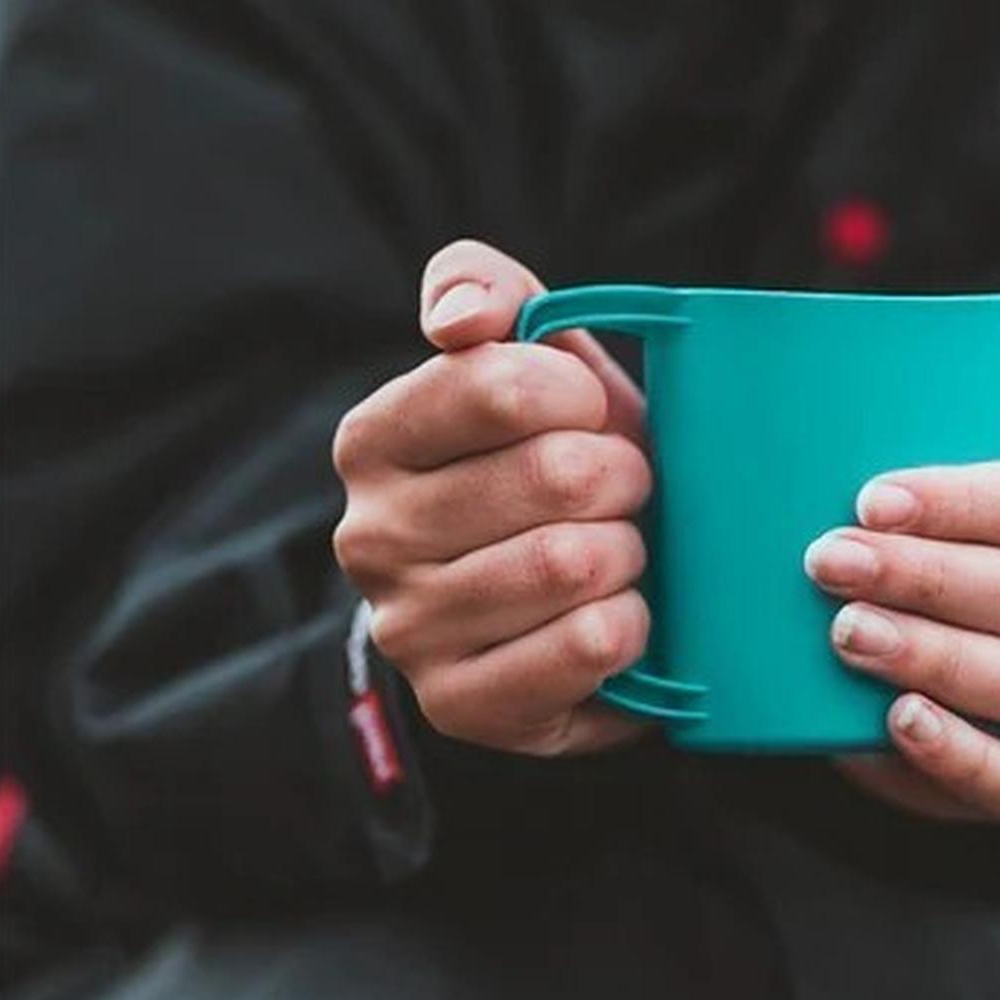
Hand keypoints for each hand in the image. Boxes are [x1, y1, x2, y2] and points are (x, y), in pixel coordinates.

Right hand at [332, 240, 653, 755]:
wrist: (561, 602)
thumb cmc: (557, 463)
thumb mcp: (530, 363)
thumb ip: (486, 293)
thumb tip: (460, 319)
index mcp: (373, 440)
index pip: (498, 382)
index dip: (583, 396)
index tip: (594, 417)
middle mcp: (369, 537)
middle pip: (556, 476)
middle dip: (623, 478)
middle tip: (623, 494)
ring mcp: (409, 629)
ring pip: (573, 564)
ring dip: (628, 554)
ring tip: (617, 554)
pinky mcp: (461, 705)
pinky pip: (587, 647)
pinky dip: (630, 626)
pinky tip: (619, 617)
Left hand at [806, 325, 999, 822]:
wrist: (926, 665)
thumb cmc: (948, 545)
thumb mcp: (974, 472)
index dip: (968, 500)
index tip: (871, 497)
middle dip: (929, 577)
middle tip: (829, 562)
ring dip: (939, 658)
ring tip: (847, 636)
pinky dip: (960, 754)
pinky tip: (896, 721)